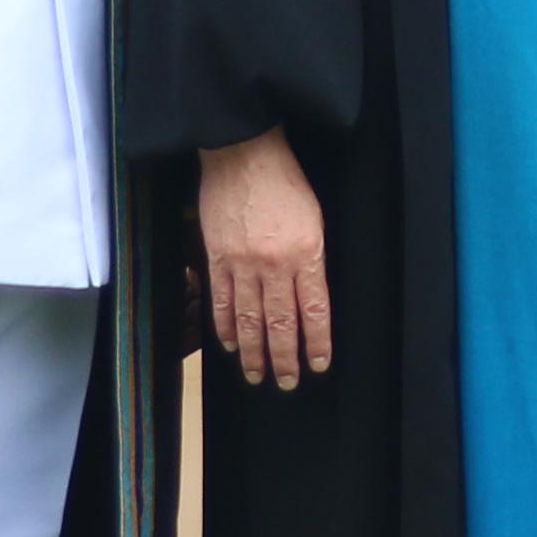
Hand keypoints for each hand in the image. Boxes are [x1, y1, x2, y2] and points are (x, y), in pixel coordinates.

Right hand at [200, 132, 335, 390]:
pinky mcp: (217, 257)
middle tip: (287, 383)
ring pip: (249, 319)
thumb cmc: (285, 180)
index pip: (315, 310)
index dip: (317, 342)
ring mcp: (242, 264)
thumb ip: (313, 258)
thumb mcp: (315, 218)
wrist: (244, 153)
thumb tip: (311, 296)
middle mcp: (275, 265)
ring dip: (254, 352)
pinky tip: (231, 344)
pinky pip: (220, 301)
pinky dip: (225, 327)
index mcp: (306, 253)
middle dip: (285, 358)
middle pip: (281, 323)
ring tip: (257, 375)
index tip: (319, 365)